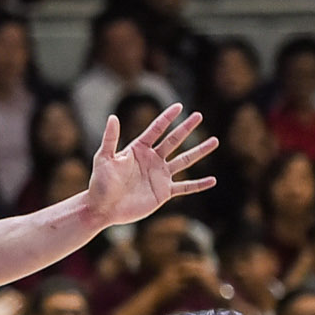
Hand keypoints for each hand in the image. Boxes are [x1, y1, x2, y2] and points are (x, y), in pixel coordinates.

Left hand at [84, 104, 216, 227]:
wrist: (103, 208)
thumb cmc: (100, 183)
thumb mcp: (104, 158)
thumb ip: (110, 138)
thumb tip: (113, 117)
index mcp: (138, 149)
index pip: (156, 130)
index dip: (167, 118)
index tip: (179, 106)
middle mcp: (152, 160)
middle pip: (174, 140)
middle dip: (186, 128)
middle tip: (199, 115)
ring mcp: (159, 175)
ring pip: (184, 160)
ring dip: (199, 151)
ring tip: (215, 141)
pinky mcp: (164, 192)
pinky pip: (185, 187)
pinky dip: (199, 184)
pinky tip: (213, 180)